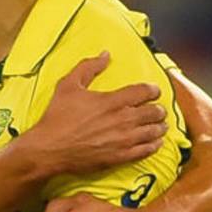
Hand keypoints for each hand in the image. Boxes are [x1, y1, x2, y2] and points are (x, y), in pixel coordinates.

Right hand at [18, 52, 167, 176]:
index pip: (144, 91)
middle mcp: (123, 119)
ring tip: (161, 125)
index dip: (153, 90)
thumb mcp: (69, 85)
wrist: (50, 148)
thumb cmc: (57, 117)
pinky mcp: (121, 157)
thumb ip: (88, 67)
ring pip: (153, 131)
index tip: (154, 91)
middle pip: (154, 112)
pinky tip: (156, 143)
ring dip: (160, 127)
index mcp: (112, 100)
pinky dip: (154, 145)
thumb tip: (105, 54)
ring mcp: (124, 139)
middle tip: (158, 109)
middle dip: (159, 109)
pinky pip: (146, 150)